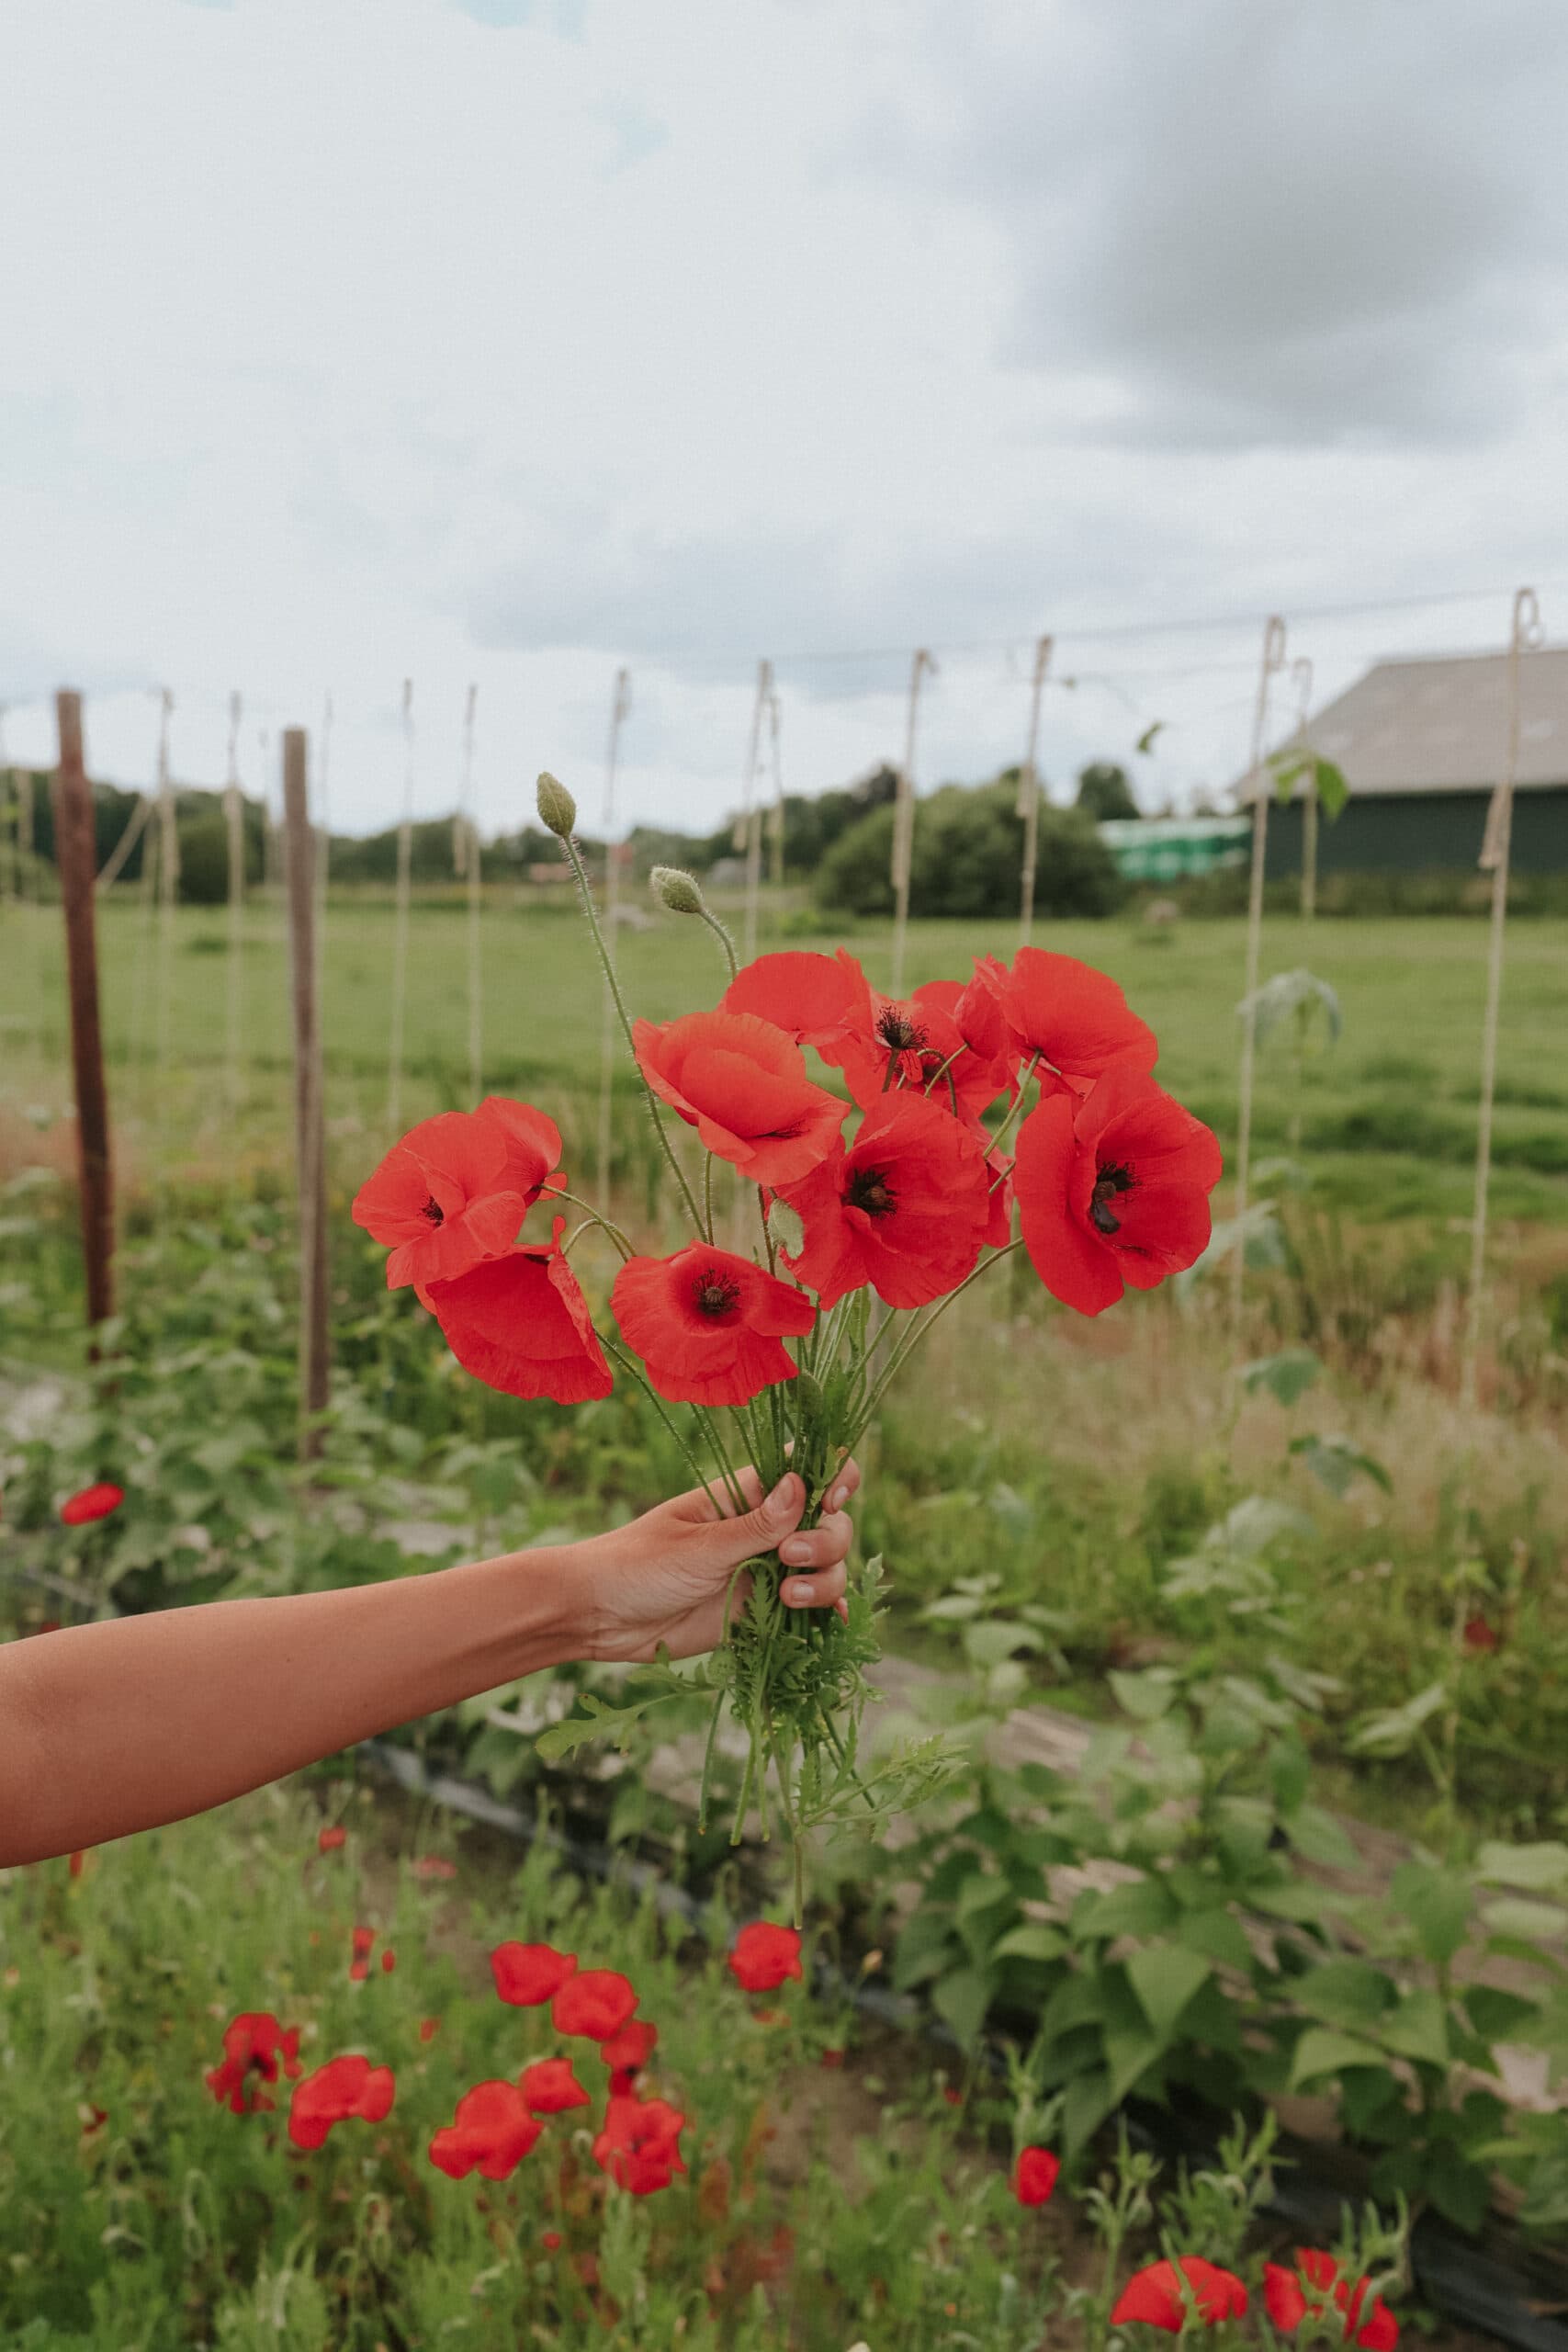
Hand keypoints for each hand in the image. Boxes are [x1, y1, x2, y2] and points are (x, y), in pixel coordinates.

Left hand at [572, 1462, 861, 1664]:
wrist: (599, 1615)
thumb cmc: (638, 1564)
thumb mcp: (698, 1546)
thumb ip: (754, 1526)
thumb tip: (800, 1483)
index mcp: (747, 1495)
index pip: (806, 1469)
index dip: (834, 1478)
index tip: (831, 1500)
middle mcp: (764, 1529)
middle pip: (829, 1522)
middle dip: (826, 1540)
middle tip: (788, 1558)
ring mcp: (765, 1570)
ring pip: (825, 1566)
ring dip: (825, 1580)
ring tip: (790, 1599)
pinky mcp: (761, 1611)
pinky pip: (807, 1608)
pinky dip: (825, 1611)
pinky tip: (829, 1622)